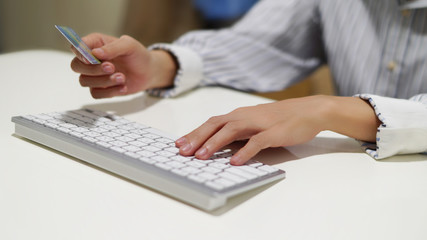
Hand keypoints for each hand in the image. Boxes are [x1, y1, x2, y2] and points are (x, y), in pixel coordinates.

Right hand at [70, 33, 176, 97]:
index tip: (91, 58)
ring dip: (104, 81)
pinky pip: (95, 94)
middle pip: (76, 66)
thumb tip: (95, 53)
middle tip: (112, 67)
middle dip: (93, 69)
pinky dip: (110, 92)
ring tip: (122, 77)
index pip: (76, 46)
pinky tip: (123, 87)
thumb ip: (113, 47)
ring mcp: (94, 75)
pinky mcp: (100, 89)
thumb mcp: (129, 45)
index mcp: (95, 43)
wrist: (149, 72)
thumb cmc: (138, 55)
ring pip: (84, 81)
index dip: (79, 53)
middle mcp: (91, 59)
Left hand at [175, 95, 380, 164]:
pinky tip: (235, 161)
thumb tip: (219, 145)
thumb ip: (238, 133)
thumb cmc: (281, 119)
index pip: (212, 123)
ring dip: (214, 143)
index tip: (179, 143)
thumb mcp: (255, 124)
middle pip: (215, 125)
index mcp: (239, 114)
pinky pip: (256, 142)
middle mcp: (245, 116)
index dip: (194, 133)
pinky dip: (245, 151)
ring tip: (201, 157)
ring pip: (231, 130)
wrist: (309, 110)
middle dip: (197, 137)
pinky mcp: (274, 132)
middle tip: (182, 151)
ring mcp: (259, 123)